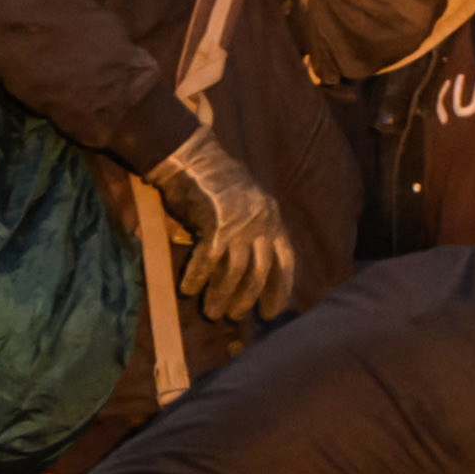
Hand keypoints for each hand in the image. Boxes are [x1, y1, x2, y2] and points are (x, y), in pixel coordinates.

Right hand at [154, 133, 299, 322]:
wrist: (192, 157)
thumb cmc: (214, 182)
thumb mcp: (243, 206)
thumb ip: (247, 232)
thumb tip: (239, 269)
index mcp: (273, 218)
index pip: (285, 260)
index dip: (281, 289)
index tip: (272, 312)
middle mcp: (262, 223)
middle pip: (259, 271)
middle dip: (247, 297)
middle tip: (235, 316)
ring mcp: (240, 224)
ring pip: (234, 271)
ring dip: (221, 295)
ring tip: (211, 312)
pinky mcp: (216, 224)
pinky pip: (208, 260)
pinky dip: (197, 277)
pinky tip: (188, 290)